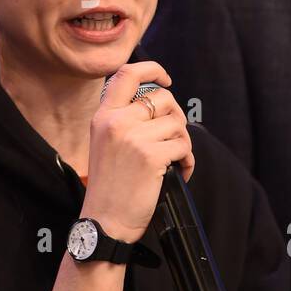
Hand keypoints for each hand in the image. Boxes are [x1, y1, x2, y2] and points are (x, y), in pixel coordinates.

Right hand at [79, 61, 194, 243]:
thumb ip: (125, 119)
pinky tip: (179, 172)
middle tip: (174, 138)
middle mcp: (116, 122)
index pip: (127, 74)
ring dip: (182, 143)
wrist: (105, 221)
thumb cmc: (110, 186)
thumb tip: (161, 101)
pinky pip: (183, 146)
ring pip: (176, 124)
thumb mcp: (105, 143)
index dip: (152, 69)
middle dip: (176, 117)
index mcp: (103, 116)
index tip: (166, 79)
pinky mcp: (151, 155)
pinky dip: (187, 161)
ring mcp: (133, 137)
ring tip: (174, 161)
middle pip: (162, 98)